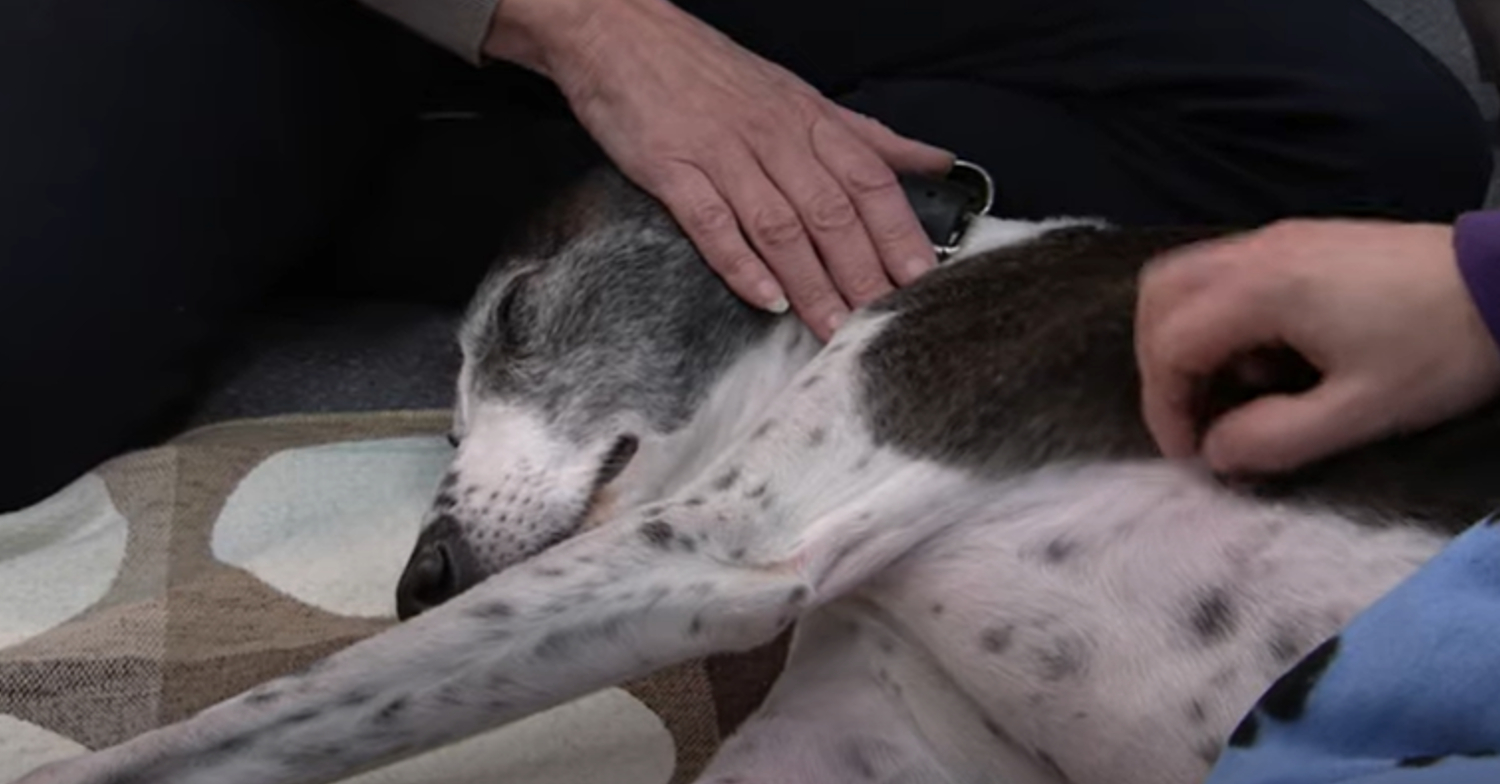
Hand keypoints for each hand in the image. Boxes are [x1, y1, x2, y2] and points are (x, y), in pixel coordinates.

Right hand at [486, 0, 953, 339]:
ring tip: (833, 328)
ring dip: (811, 283)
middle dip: (862, 274)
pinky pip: (712, 222)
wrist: (619, 33)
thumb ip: (867, 136)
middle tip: (882, 324)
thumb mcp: (798, 94)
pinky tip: (765, 300)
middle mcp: (774, 136)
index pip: (870, 180)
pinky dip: (741, 264)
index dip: (899, 233)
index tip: (922, 281)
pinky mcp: (672, 168)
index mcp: (810, 119)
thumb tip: (935, 161)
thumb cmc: (710, 71)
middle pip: (832, 212)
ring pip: (780, 226)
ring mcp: (722, 153)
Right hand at [1136, 219, 1499, 475]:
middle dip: (1160, 364)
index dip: (1165, 406)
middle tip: (1192, 416)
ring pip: (1185, 277)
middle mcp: (1256, 252)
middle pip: (1159, 296)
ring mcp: (1276, 238)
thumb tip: (1215, 454)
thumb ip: (1276, 439)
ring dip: (1184, 336)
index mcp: (1263, 289)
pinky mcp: (1299, 239)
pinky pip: (1224, 271)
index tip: (1193, 454)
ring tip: (1229, 388)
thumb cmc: (1439, 348)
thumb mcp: (1362, 413)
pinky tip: (1265, 356)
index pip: (1170, 344)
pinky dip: (1217, 316)